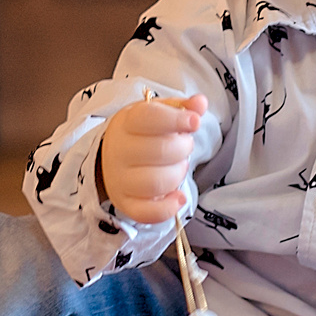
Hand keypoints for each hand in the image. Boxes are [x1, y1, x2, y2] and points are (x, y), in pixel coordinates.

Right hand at [98, 94, 205, 223]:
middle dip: (183, 148)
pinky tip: (178, 197)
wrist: (115, 157)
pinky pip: (147, 213)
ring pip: (156, 182)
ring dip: (178, 174)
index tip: (194, 122)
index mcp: (127, 122)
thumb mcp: (159, 113)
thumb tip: (200, 103)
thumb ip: (182, 108)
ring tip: (178, 167)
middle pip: (160, 151)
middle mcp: (119, 151)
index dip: (176, 120)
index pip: (149, 118)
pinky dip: (168, 207)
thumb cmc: (142, 133)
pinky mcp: (125, 203)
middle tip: (184, 146)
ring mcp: (120, 180)